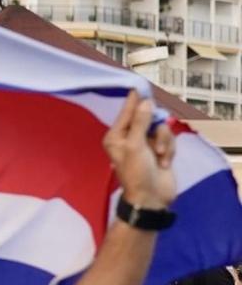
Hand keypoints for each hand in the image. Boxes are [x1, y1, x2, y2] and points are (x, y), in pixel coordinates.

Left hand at [104, 93, 176, 210]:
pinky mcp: (159, 149)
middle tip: (155, 141)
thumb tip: (145, 102)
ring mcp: (144, 143)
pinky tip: (164, 162)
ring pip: (161, 128)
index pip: (126, 111)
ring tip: (159, 157)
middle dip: (156, 129)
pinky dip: (169, 149)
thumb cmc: (137, 174)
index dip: (134, 100)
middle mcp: (128, 137)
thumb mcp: (136, 146)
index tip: (140, 86)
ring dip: (164, 142)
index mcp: (115, 136)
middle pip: (147, 117)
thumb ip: (140, 122)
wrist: (152, 198)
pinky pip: (169, 138)